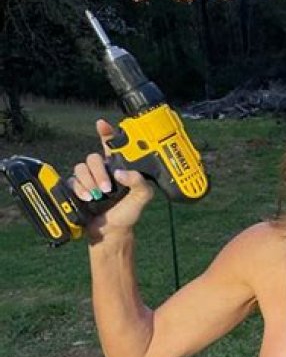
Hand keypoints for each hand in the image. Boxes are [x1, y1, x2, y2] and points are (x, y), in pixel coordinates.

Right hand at [69, 119, 153, 237]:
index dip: (107, 132)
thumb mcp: (142, 197)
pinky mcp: (77, 188)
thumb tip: (120, 173)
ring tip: (96, 197)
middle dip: (98, 172)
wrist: (111, 232)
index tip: (101, 124)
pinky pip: (72, 180)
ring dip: (89, 182)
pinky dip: (79, 189)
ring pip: (81, 167)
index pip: (112, 145)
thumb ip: (140, 182)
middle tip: (106, 189)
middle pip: (93, 157)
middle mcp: (103, 170)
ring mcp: (89, 179)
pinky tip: (87, 198)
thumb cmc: (128, 213)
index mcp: (119, 167)